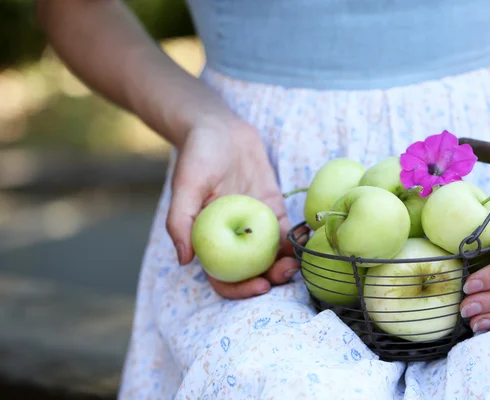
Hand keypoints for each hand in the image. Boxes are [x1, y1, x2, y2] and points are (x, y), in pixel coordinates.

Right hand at [165, 117, 305, 298]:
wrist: (220, 130)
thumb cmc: (197, 156)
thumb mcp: (185, 186)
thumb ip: (180, 221)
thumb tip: (184, 260)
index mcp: (209, 241)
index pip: (223, 277)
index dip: (240, 289)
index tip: (261, 287)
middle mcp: (233, 239)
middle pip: (253, 272)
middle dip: (272, 279)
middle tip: (288, 274)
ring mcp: (255, 226)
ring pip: (273, 256)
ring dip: (288, 263)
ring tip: (301, 261)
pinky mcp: (273, 211)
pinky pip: (286, 232)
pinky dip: (297, 240)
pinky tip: (309, 239)